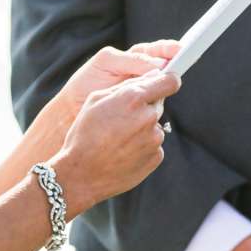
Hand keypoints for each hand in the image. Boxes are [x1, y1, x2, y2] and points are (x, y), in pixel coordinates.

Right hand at [42, 43, 179, 146]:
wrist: (81, 174)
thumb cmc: (84, 134)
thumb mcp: (96, 100)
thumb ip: (126, 85)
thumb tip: (150, 77)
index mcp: (133, 98)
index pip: (169, 81)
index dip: (167, 81)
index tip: (164, 84)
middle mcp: (148, 117)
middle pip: (158, 104)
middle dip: (144, 108)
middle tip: (122, 120)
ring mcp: (154, 139)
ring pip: (154, 126)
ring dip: (142, 129)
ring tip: (118, 140)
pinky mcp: (156, 157)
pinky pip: (153, 145)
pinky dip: (142, 147)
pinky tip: (123, 152)